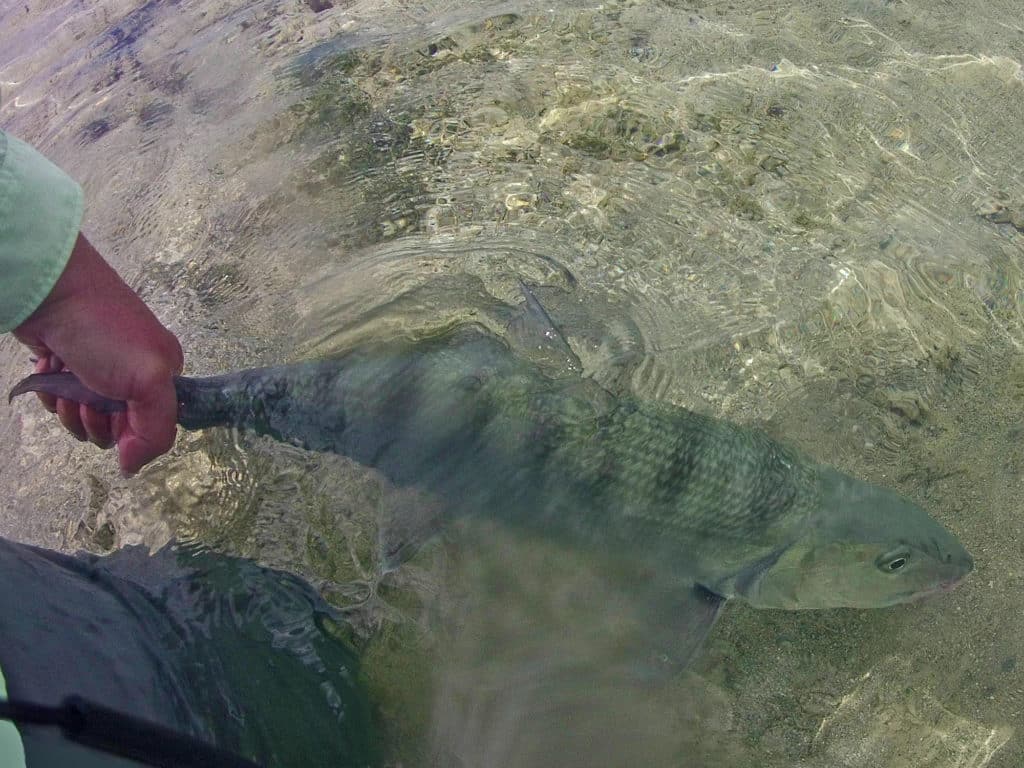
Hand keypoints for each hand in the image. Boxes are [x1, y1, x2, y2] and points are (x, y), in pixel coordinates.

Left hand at [13, 234, 183, 473]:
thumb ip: (155, 432)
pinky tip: (50, 372)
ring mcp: (98, 368)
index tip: (112, 414)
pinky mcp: (67, 363)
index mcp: (164, 375)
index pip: (152, 427)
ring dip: (69, 408)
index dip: (128, 432)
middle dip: (95, 420)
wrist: (52, 290)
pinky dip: (51, 392)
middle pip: (115, 426)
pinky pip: (61, 397)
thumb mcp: (148, 381)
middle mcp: (135, 373)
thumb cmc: (105, 333)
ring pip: (84, 415)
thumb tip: (132, 468)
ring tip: (63, 383)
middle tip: (85, 397)